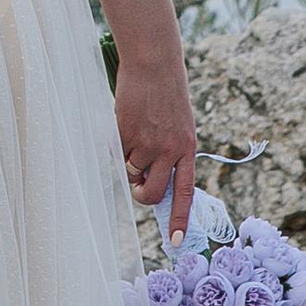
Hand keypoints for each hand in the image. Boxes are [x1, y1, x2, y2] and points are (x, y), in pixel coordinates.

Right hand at [116, 55, 196, 240]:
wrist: (154, 63)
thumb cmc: (165, 93)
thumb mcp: (178, 125)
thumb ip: (169, 152)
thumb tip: (146, 178)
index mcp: (188, 149)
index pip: (184, 192)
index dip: (179, 218)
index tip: (175, 241)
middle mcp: (170, 150)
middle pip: (152, 192)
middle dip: (141, 194)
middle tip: (137, 183)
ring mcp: (148, 143)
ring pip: (131, 170)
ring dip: (128, 158)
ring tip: (135, 130)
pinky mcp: (127, 133)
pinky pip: (117, 152)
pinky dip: (117, 141)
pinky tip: (126, 119)